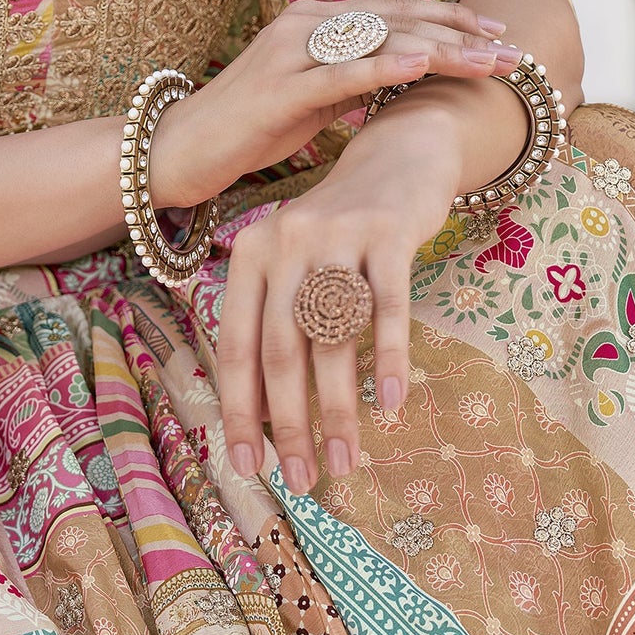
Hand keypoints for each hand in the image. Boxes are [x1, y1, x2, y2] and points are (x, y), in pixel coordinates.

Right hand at [148, 0, 518, 208]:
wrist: (182, 147)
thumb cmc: (247, 127)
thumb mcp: (310, 98)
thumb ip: (352, 80)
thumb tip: (400, 79)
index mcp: (314, 20)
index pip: (395, 11)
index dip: (449, 19)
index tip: (498, 35)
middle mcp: (305, 23)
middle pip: (398, 20)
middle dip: (462, 35)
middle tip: (513, 52)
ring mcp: (291, 51)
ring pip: (380, 40)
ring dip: (442, 50)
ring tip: (489, 61)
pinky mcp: (281, 86)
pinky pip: (341, 73)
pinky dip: (384, 66)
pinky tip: (422, 65)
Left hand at [216, 98, 466, 492]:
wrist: (398, 155)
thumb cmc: (340, 233)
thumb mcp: (296, 266)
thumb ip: (277, 326)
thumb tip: (264, 421)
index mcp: (251, 254)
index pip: (236, 346)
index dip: (239, 410)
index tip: (247, 467)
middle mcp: (284, 241)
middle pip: (280, 349)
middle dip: (288, 423)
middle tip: (302, 479)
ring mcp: (336, 233)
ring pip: (330, 337)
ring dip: (337, 409)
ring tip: (345, 461)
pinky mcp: (387, 231)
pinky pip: (386, 306)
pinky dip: (387, 359)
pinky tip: (390, 405)